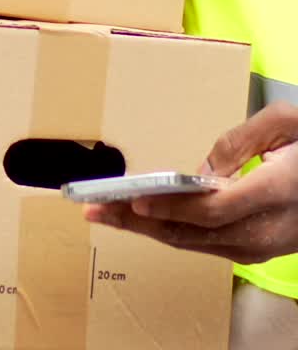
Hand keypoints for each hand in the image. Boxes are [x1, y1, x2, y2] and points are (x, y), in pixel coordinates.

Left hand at [84, 103, 297, 263]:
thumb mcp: (285, 123)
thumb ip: (238, 141)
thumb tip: (198, 170)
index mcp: (273, 193)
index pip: (211, 211)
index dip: (170, 208)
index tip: (134, 201)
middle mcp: (263, 231)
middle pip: (192, 234)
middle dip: (138, 224)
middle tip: (95, 210)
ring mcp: (260, 248)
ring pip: (195, 244)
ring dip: (147, 231)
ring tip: (107, 214)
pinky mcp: (256, 252)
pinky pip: (205, 245)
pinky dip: (170, 232)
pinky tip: (143, 221)